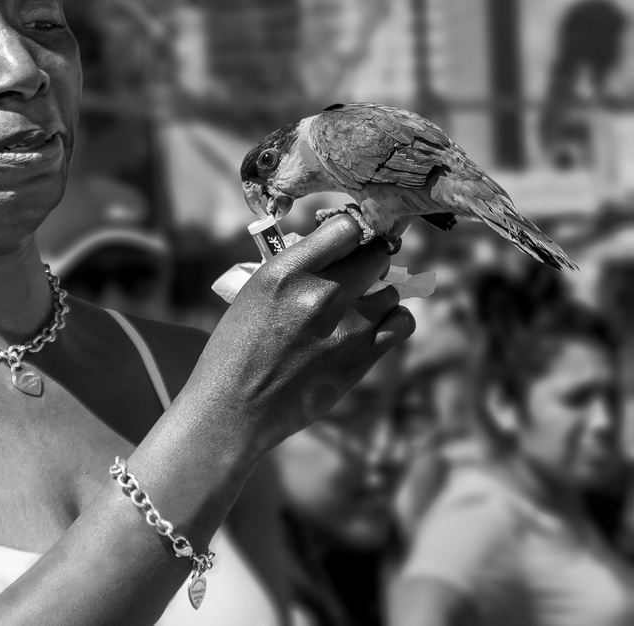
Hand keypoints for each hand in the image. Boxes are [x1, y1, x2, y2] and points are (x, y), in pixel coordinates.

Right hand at [196, 214, 414, 452]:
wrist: (234, 408)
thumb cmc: (238, 346)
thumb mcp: (256, 290)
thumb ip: (298, 266)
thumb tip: (339, 250)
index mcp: (287, 270)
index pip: (346, 228)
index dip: (351, 232)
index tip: (347, 241)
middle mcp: (322, 293)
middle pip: (376, 256)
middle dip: (368, 260)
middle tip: (355, 272)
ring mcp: (348, 328)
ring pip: (391, 291)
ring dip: (377, 294)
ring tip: (355, 306)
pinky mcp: (362, 359)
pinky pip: (402, 323)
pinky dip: (393, 319)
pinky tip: (375, 323)